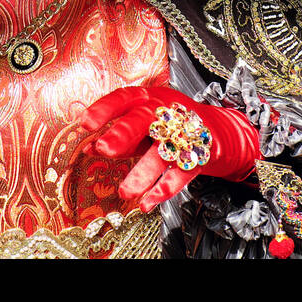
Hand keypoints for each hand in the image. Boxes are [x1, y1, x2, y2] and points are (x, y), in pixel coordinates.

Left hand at [81, 85, 261, 212]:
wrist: (217, 129)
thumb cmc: (170, 125)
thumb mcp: (142, 128)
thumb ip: (117, 137)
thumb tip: (87, 148)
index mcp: (147, 99)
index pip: (123, 99)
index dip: (104, 109)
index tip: (85, 123)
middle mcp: (164, 111)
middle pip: (143, 119)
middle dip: (124, 134)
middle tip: (105, 149)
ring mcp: (183, 131)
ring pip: (161, 150)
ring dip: (143, 172)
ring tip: (125, 192)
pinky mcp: (199, 153)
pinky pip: (181, 172)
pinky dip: (165, 188)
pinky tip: (148, 202)